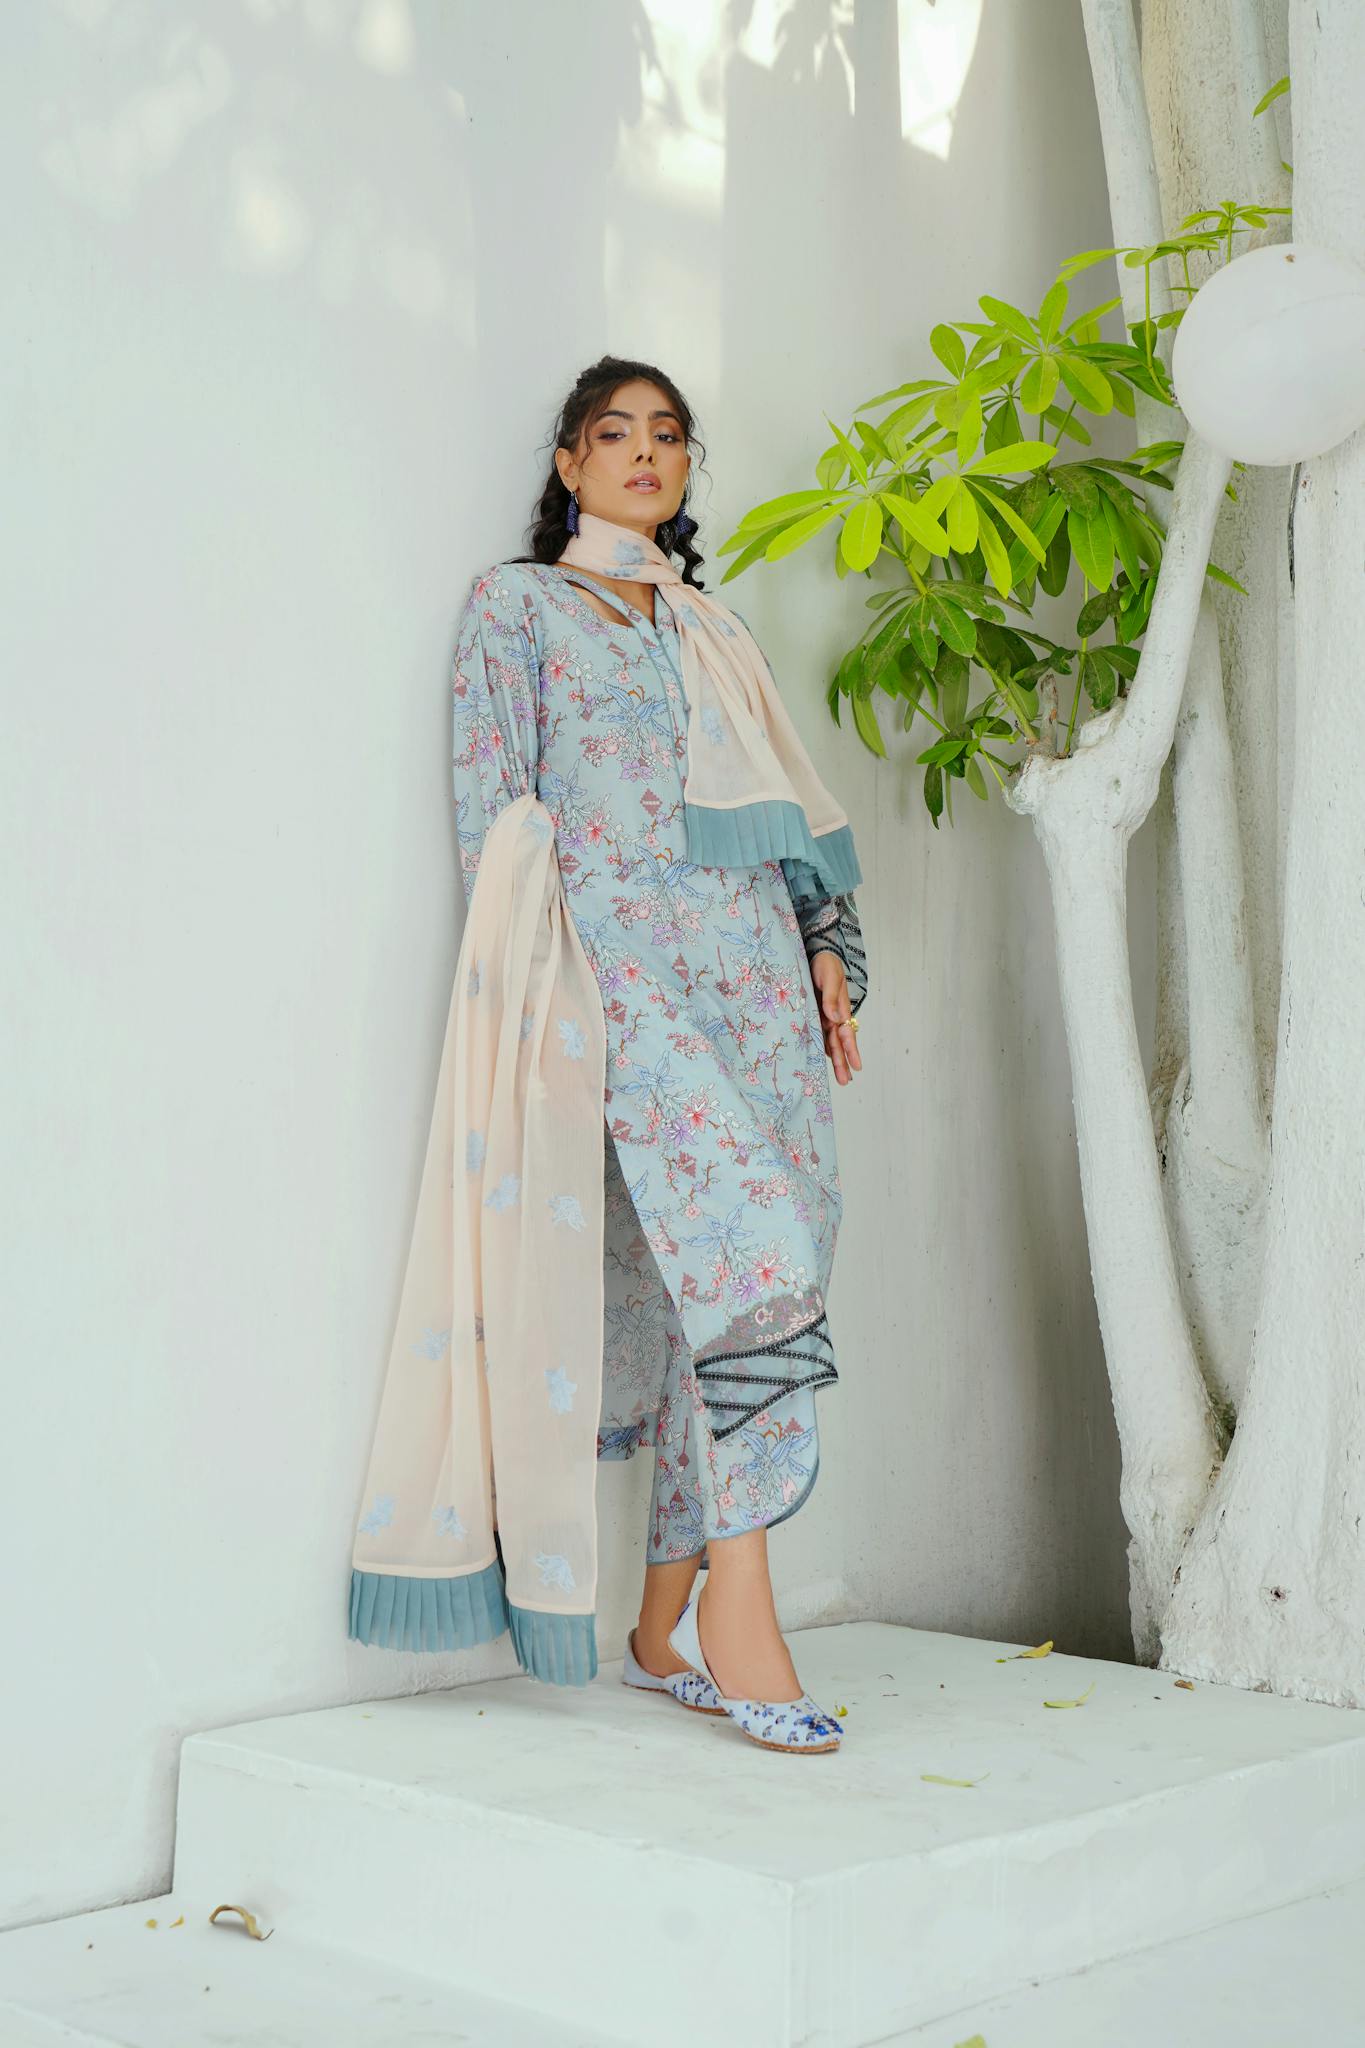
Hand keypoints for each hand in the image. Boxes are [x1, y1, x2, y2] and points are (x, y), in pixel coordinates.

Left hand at [809, 950, 861, 1085]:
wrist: (816, 952)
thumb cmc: (825, 963)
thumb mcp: (829, 977)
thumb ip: (831, 997)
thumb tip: (836, 1018)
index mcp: (841, 1008)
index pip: (846, 1034)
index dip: (850, 1050)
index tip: (856, 1066)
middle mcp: (833, 1015)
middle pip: (838, 1043)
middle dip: (843, 1062)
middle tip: (845, 1081)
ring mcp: (823, 1016)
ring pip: (829, 1042)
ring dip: (835, 1059)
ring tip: (840, 1078)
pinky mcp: (812, 1013)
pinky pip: (818, 1034)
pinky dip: (821, 1047)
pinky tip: (821, 1059)